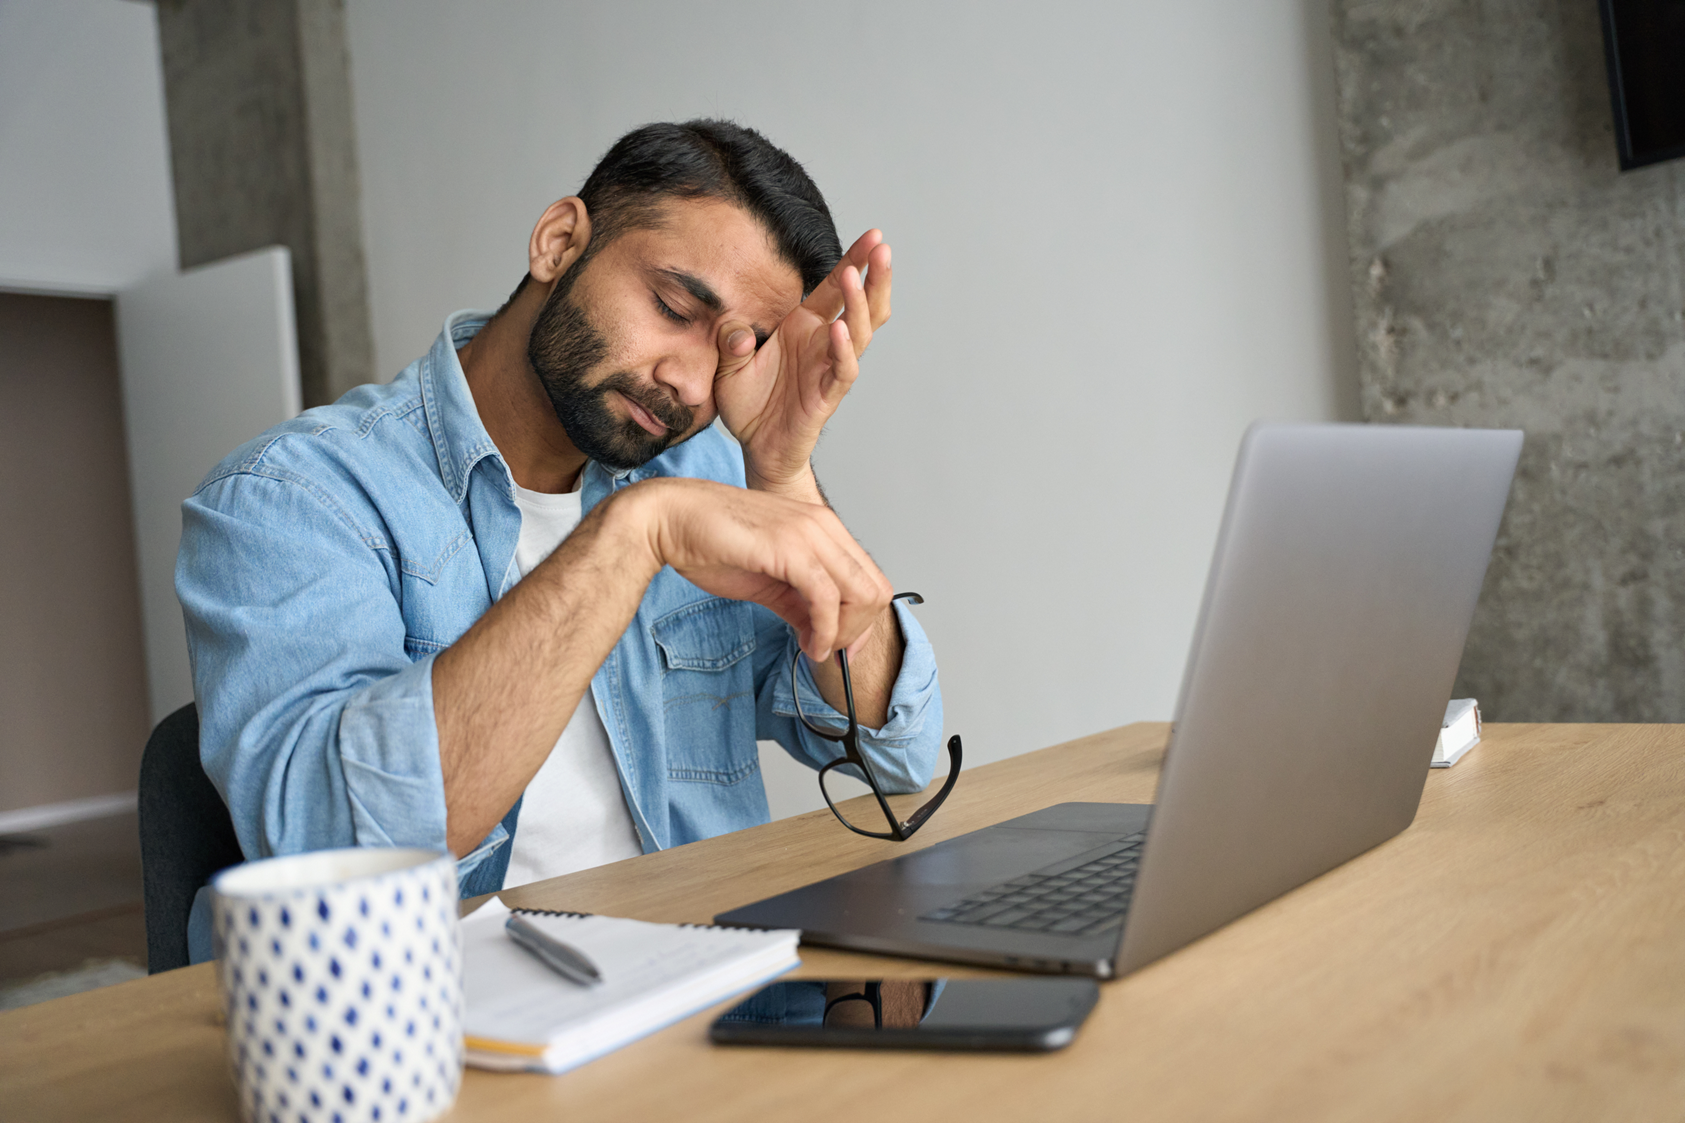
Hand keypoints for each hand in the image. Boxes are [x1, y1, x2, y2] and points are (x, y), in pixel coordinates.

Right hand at [623, 477, 892, 659]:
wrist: (669, 519)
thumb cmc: (710, 543)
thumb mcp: (767, 581)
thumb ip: (799, 604)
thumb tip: (820, 633)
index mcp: (821, 527)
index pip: (870, 578)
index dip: (864, 621)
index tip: (843, 648)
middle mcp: (824, 525)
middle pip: (876, 589)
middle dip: (858, 631)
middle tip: (827, 650)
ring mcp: (810, 533)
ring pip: (861, 594)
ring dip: (843, 634)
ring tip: (816, 648)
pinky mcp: (791, 548)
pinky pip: (827, 598)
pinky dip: (825, 631)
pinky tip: (808, 644)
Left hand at [712, 230, 892, 493]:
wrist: (755, 448)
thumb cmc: (748, 404)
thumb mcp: (726, 366)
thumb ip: (729, 343)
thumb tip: (735, 331)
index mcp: (803, 326)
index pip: (835, 287)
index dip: (854, 260)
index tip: (873, 235)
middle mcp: (822, 342)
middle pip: (860, 304)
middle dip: (873, 275)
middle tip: (883, 247)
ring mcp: (828, 367)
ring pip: (858, 331)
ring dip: (858, 303)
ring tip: (856, 276)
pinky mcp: (827, 395)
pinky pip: (842, 369)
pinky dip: (842, 349)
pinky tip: (837, 328)